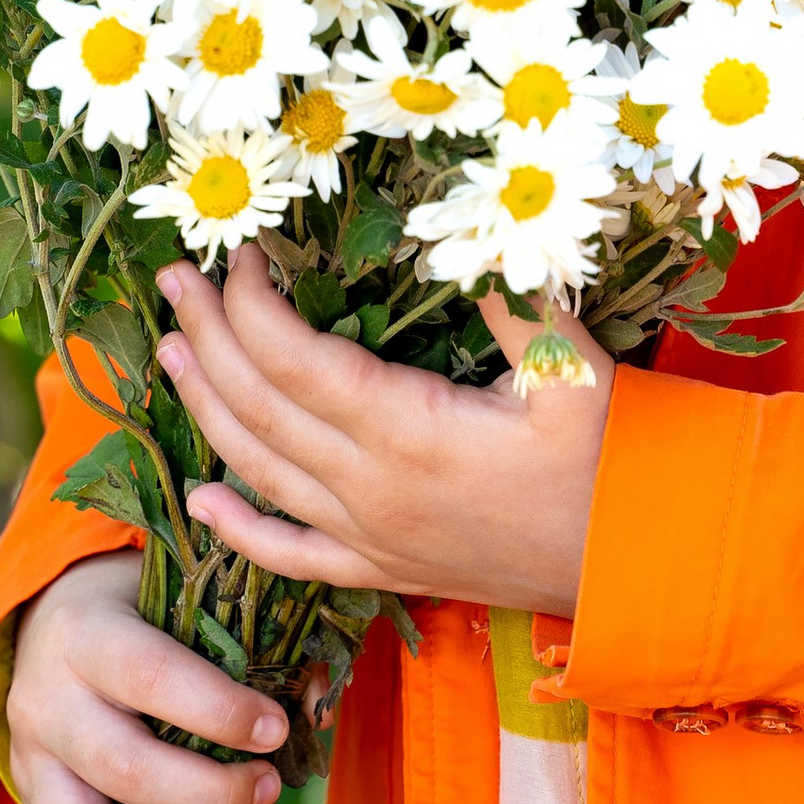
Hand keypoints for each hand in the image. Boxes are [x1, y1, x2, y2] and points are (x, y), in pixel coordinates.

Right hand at [8, 549, 290, 803]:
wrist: (52, 623)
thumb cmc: (142, 614)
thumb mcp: (183, 603)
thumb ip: (249, 642)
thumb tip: (318, 708)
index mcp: (88, 633)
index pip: (149, 674)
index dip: (218, 711)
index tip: (276, 731)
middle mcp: (47, 700)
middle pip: (122, 766)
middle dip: (206, 793)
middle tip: (265, 791)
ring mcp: (29, 762)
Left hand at [156, 244, 611, 614]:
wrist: (634, 568)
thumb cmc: (610, 461)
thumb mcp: (576, 371)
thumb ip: (518, 302)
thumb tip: (473, 234)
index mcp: (411, 431)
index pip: (297, 360)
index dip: (253, 305)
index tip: (238, 256)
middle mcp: (372, 488)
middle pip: (261, 406)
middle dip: (209, 337)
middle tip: (172, 282)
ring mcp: (370, 536)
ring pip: (260, 470)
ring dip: (205, 409)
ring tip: (169, 352)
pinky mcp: (381, 570)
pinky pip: (290, 556)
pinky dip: (238, 530)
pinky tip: (201, 501)